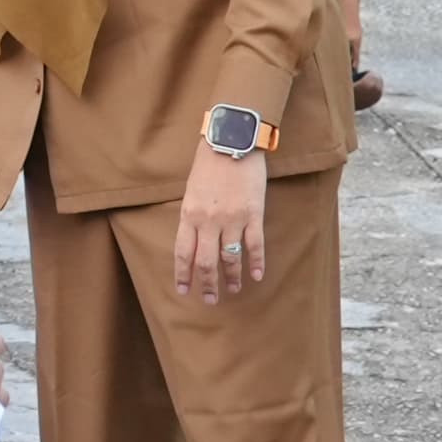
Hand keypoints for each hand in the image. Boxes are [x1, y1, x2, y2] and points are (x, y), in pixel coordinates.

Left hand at [173, 138, 268, 304]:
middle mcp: (208, 221)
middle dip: (208, 284)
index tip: (184, 291)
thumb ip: (192, 215)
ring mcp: (232, 219)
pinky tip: (257, 275)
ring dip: (232, 277)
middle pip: (207, 262)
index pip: (184, 253)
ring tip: (233, 290)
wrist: (232, 141)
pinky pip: (254, 245)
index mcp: (189, 214)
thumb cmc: (209, 163)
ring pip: (231, 258)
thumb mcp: (191, 190)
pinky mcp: (253, 214)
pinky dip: (256, 263)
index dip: (183, 274)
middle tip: (210, 300)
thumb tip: (194, 239)